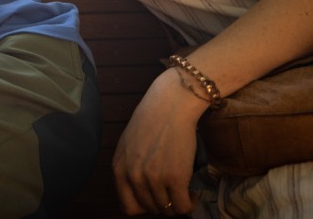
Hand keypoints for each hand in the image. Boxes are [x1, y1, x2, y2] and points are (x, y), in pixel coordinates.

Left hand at [113, 68, 204, 215]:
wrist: (171, 105)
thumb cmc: (152, 121)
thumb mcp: (129, 146)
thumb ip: (130, 169)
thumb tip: (139, 193)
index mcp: (119, 169)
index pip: (128, 206)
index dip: (144, 207)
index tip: (155, 200)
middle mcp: (133, 176)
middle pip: (150, 209)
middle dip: (163, 204)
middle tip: (173, 193)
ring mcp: (153, 178)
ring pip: (167, 209)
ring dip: (177, 204)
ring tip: (184, 192)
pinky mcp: (175, 178)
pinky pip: (183, 206)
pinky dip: (190, 204)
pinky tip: (193, 194)